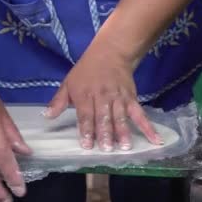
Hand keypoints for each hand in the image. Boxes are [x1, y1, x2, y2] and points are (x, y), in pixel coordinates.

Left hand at [43, 40, 162, 150]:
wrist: (110, 52)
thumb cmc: (85, 71)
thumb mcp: (68, 83)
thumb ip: (57, 102)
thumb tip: (46, 117)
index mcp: (84, 95)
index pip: (85, 115)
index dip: (86, 130)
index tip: (87, 145)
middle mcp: (102, 97)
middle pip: (104, 117)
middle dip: (105, 134)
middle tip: (107, 149)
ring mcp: (118, 98)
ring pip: (121, 117)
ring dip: (123, 132)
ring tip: (125, 147)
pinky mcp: (131, 98)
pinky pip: (140, 114)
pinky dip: (148, 127)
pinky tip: (155, 139)